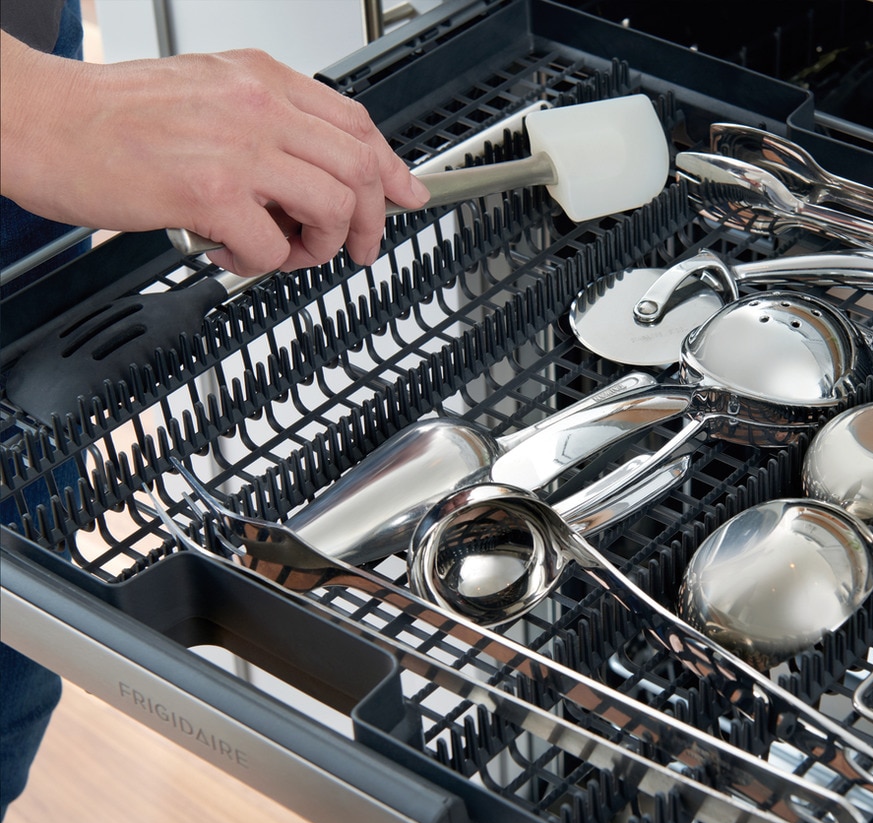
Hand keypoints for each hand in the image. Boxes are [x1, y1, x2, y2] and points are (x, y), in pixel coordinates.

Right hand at [0, 33, 428, 275]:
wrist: (35, 120)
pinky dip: (262, 263)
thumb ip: (264, 125)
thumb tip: (313, 174)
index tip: (406, 196)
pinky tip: (229, 253)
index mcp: (260, 79)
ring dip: (320, 246)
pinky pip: (273, 245)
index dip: (391, 168)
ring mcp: (236, 147)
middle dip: (371, 221)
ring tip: (285, 253)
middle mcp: (257, 106)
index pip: (357, 123)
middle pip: (359, 168)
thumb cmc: (108, 117)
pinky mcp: (207, 192)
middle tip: (358, 250)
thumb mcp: (204, 96)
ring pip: (332, 206)